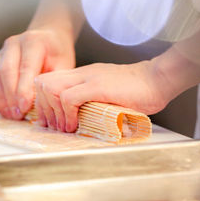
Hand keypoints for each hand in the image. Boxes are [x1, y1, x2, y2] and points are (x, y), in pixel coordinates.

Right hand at [0, 29, 75, 119]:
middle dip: (10, 96)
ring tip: (11, 115)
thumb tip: (44, 105)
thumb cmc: (57, 54)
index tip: (25, 107)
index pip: (25, 67)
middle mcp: (14, 43)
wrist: (48, 38)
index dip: (23, 89)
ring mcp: (2, 51)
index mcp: (33, 42)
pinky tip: (5, 109)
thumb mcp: (63, 65)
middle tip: (18, 115)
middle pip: (6, 71)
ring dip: (1, 98)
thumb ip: (52, 82)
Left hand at [33, 61, 176, 131]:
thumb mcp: (107, 93)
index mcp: (82, 74)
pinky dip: (67, 114)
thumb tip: (81, 121)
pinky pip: (68, 98)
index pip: (47, 80)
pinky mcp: (97, 86)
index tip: (49, 119)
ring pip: (51, 88)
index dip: (42, 101)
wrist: (158, 79)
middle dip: (42, 107)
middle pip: (42, 82)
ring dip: (53, 112)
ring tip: (64, 127)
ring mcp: (88, 78)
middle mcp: (81, 73)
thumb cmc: (138, 90)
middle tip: (52, 126)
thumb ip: (93, 101)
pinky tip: (74, 125)